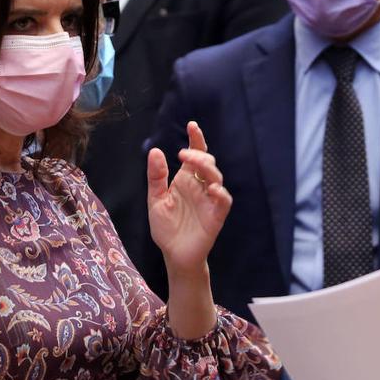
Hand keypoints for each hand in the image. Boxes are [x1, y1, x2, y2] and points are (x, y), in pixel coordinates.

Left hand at [147, 121, 231, 277]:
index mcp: (186, 180)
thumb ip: (156, 177)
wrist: (173, 254)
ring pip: (216, 178)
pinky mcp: (216, 216)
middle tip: (184, 155)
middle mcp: (200, 187)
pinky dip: (220, 193)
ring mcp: (209, 200)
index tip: (192, 125)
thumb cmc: (166, 228)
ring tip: (195, 164)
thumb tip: (155, 150)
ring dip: (208, 168)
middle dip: (198, 155)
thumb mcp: (155, 199)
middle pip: (206, 163)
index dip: (196, 139)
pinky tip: (212, 189)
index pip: (195, 155)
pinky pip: (223, 201)